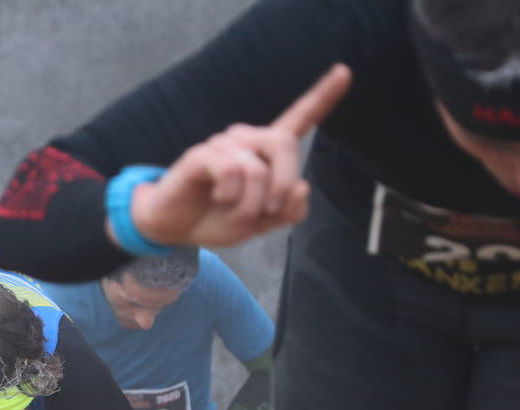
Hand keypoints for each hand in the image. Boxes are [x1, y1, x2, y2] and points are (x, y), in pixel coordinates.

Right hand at [128, 63, 351, 248]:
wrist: (175, 228)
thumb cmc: (217, 218)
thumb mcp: (260, 223)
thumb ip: (289, 211)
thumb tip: (302, 187)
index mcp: (266, 153)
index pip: (299, 118)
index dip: (323, 97)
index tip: (344, 71)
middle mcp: (247, 140)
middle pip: (285, 143)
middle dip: (284, 184)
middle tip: (271, 212)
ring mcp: (223, 144)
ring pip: (257, 167)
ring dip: (253, 202)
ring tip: (238, 212)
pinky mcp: (202, 154)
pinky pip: (230, 170)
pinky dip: (231, 194)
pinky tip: (220, 198)